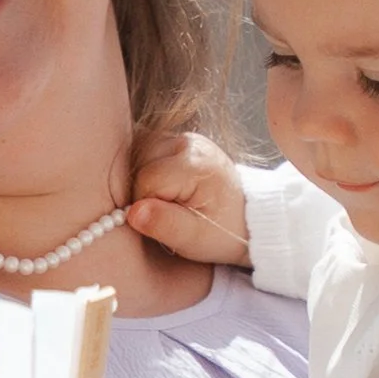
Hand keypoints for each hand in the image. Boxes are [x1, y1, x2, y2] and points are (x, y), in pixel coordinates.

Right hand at [127, 130, 250, 268]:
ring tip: (169, 198)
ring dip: (145, 179)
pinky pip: (149, 152)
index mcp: (195, 165)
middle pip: (140, 163)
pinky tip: (166, 187)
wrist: (246, 216)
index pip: (145, 181)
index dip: (146, 205)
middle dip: (144, 191)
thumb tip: (132, 212)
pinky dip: (150, 170)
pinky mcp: (181, 141)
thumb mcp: (194, 238)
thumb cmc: (222, 231)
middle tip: (170, 210)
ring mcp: (185, 138)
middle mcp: (189, 143)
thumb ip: (164, 224)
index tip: (168, 218)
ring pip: (140, 155)